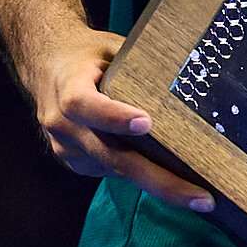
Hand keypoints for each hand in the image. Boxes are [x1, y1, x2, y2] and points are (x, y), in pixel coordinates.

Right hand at [30, 29, 212, 210]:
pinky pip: (112, 172)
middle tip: (199, 198)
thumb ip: (139, 66)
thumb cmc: (88, 57)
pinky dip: (142, 176)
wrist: (46, 67)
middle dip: (159, 180)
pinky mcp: (75, 162)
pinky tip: (173, 180)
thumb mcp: (111, 49)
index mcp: (68, 86)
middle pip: (112, 156)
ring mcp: (66, 147)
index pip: (86, 104)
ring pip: (117, 170)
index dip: (114, 117)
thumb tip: (190, 77)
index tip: (146, 124)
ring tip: (199, 197)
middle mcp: (63, 123)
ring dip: (159, 185)